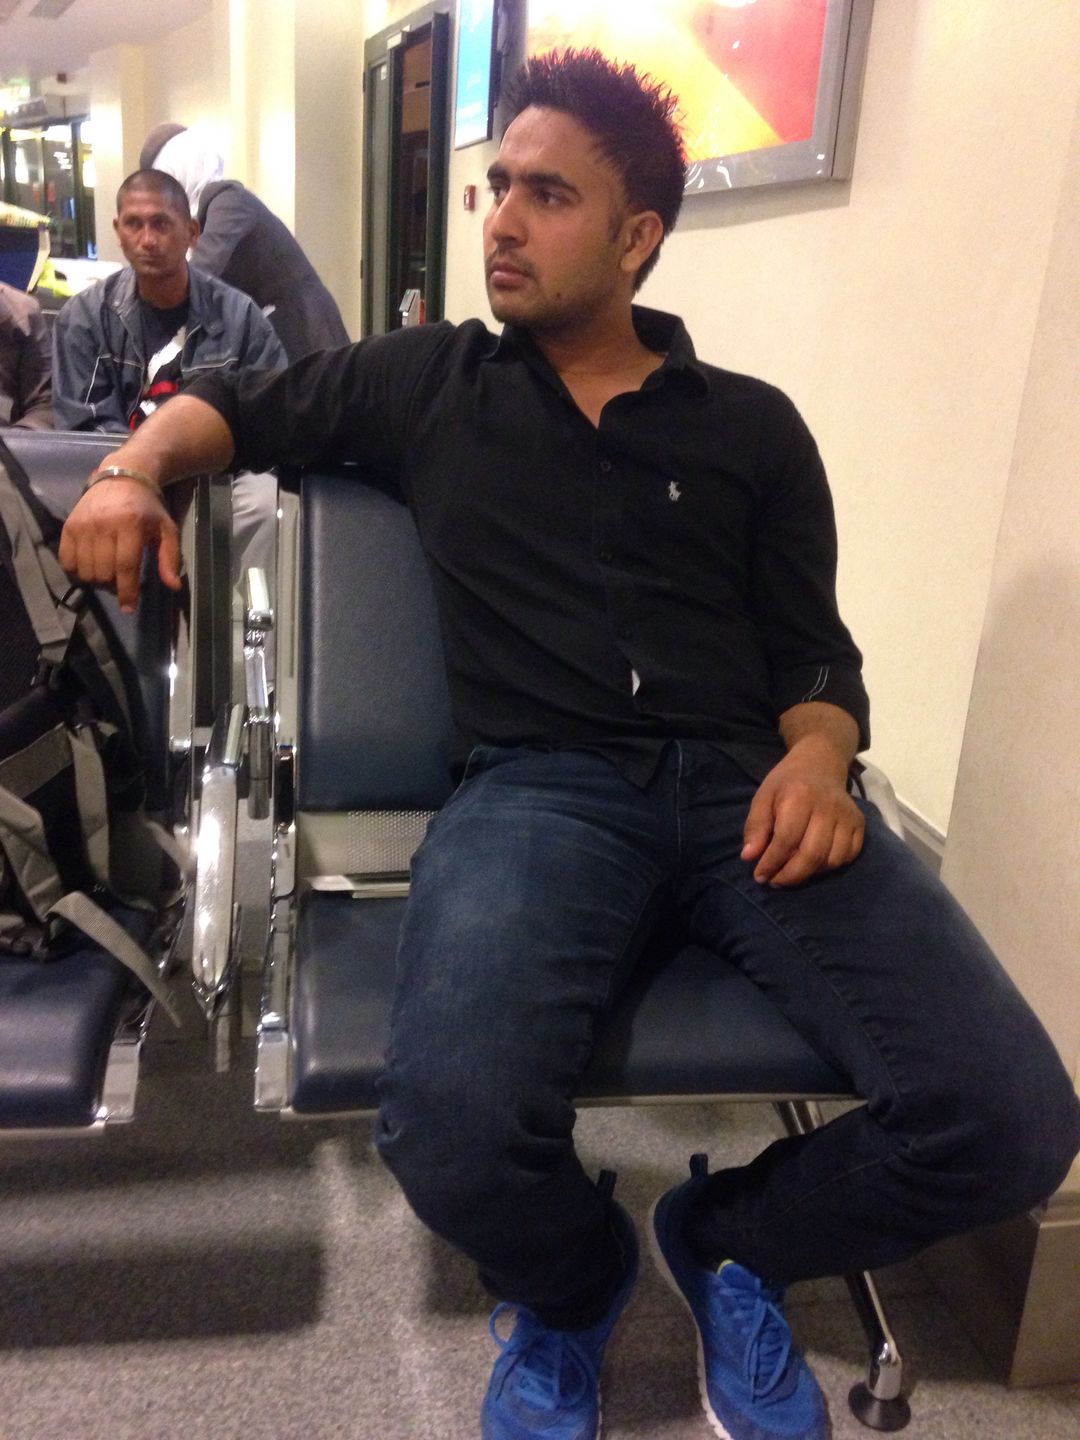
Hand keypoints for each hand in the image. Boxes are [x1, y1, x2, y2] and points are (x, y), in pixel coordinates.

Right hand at [58, 478, 182, 612]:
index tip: (129, 608)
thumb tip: (173, 586)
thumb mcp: (166, 529)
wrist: (122, 477)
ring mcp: (83, 524)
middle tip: (121, 580)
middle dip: (113, 585)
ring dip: (96, 579)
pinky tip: (89, 566)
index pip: (125, 566)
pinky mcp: (69, 525)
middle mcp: (103, 524)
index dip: (127, 591)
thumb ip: (170, 558)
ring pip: (85, 570)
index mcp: (130, 525)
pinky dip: (77, 570)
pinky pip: (66, 560)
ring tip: (107, 571)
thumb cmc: (147, 508)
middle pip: (103, 572)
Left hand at [741, 736, 863, 887]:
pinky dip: (831, 867)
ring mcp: (847, 816)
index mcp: (800, 797)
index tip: (760, 875)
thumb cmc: (787, 783)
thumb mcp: (763, 797)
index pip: (786, 840)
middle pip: (812, 855)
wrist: (820, 764)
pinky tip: (814, 863)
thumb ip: (755, 826)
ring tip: (792, 871)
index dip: (771, 863)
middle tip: (775, 881)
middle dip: (790, 876)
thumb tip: (749, 857)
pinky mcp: (859, 824)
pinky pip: (848, 856)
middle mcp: (827, 807)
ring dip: (810, 874)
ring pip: (832, 860)